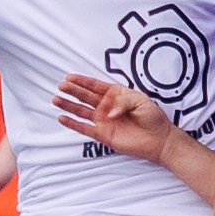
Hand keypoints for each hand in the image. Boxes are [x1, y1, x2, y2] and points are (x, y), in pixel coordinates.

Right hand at [53, 73, 179, 163]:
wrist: (159, 139)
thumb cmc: (153, 117)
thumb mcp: (141, 101)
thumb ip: (123, 102)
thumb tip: (108, 112)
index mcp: (116, 95)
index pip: (95, 86)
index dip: (82, 81)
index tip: (69, 77)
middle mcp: (107, 107)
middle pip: (85, 97)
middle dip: (73, 91)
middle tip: (60, 86)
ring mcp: (104, 121)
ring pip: (82, 111)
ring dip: (69, 105)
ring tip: (56, 99)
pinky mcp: (103, 135)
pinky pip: (85, 128)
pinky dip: (73, 124)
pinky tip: (62, 118)